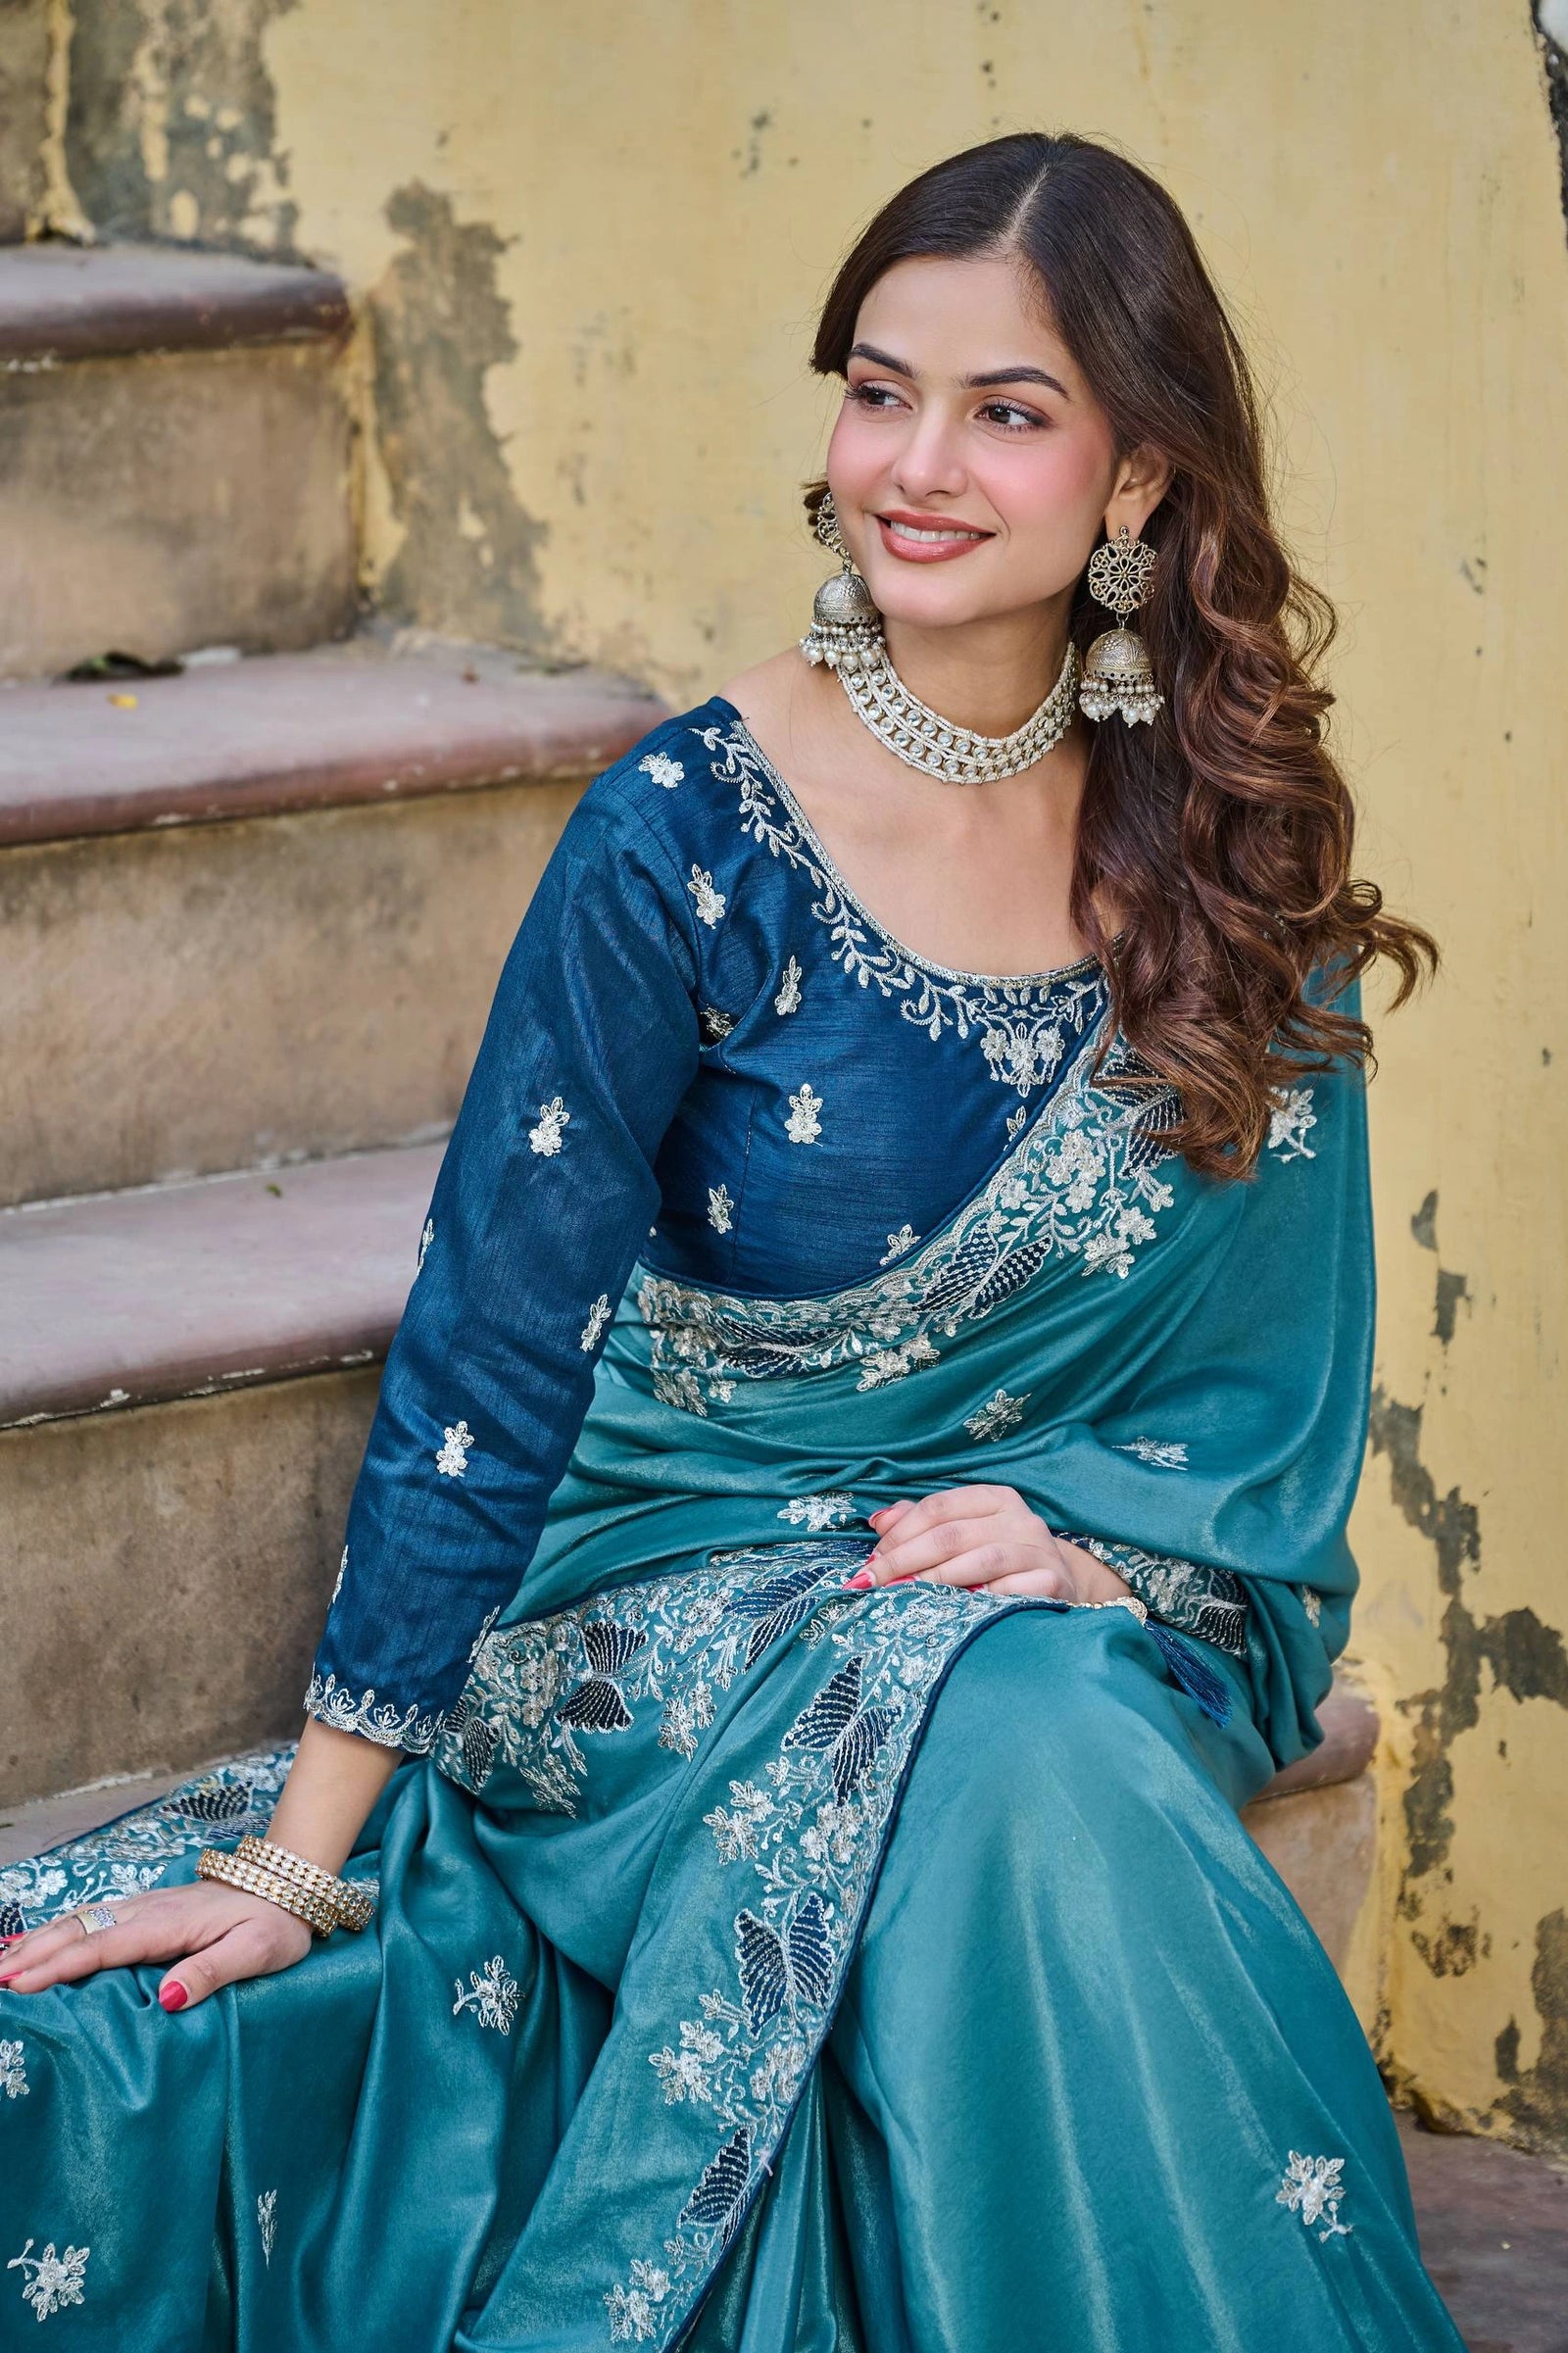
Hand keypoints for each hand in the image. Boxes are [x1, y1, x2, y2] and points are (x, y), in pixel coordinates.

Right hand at [0, 1881, 312, 2011]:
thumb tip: (167, 1998)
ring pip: (80, 1922)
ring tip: (0, 1964)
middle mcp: (148, 1910)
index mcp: (167, 1924)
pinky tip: (38, 1943)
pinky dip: (57, 1931)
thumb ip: (212, 1971)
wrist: (289, 1886)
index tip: (20, 1985)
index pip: (102, 1948)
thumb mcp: (257, 1952)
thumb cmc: (275, 1925)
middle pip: (79, 1931)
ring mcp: (145, 1907)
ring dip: (37, 1941)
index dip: (59, 1968)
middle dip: (32, 1954)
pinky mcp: (147, 1911)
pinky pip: (92, 1920)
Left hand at [852, 1485, 1135, 1602]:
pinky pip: (1011, 1590)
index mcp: (995, 1499)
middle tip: (874, 1583)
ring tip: (904, 1596)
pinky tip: (957, 1611)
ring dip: (935, 1580)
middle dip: (905, 1560)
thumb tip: (879, 1521)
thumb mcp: (966, 1535)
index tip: (871, 1562)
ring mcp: (1040, 1549)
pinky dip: (981, 1599)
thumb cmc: (1003, 1562)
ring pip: (980, 1560)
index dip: (899, 1534)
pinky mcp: (1053, 1581)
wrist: (1062, 1588)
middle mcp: (1020, 1519)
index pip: (938, 1508)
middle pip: (951, 1534)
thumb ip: (923, 1523)